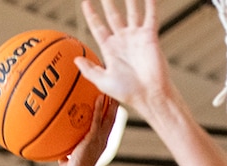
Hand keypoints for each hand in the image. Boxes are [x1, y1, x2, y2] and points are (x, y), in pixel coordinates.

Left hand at [59, 95, 119, 165]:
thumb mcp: (68, 163)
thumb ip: (66, 156)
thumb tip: (60, 155)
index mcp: (98, 146)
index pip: (105, 129)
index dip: (108, 118)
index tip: (109, 109)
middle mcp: (102, 141)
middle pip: (111, 120)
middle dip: (113, 107)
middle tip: (115, 95)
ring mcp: (99, 138)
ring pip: (108, 117)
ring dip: (110, 103)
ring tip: (110, 91)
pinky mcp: (93, 137)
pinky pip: (97, 118)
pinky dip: (99, 107)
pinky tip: (99, 96)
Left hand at [73, 0, 174, 119]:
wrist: (149, 95)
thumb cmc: (128, 92)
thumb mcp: (103, 81)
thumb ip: (89, 70)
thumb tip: (75, 60)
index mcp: (110, 49)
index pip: (98, 27)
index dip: (92, 14)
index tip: (86, 2)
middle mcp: (123, 40)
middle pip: (113, 15)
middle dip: (108, 3)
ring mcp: (137, 37)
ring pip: (132, 12)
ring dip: (129, 0)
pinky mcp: (150, 37)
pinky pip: (150, 17)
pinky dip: (150, 5)